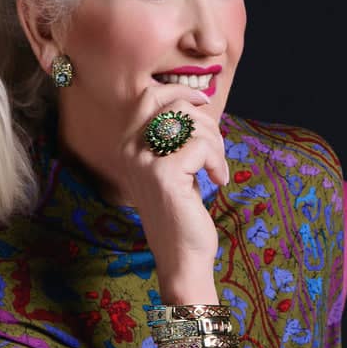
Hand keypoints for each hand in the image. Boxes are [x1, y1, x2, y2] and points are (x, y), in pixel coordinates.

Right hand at [118, 85, 229, 291]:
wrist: (181, 257)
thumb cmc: (181, 213)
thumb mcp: (172, 168)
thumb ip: (174, 137)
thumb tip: (196, 102)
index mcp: (127, 145)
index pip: (149, 95)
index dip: (180, 90)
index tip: (203, 102)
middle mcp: (130, 150)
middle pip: (175, 105)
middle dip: (207, 123)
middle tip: (216, 151)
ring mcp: (144, 161)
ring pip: (192, 123)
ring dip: (216, 144)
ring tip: (218, 169)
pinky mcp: (164, 174)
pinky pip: (201, 145)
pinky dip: (218, 160)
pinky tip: (218, 180)